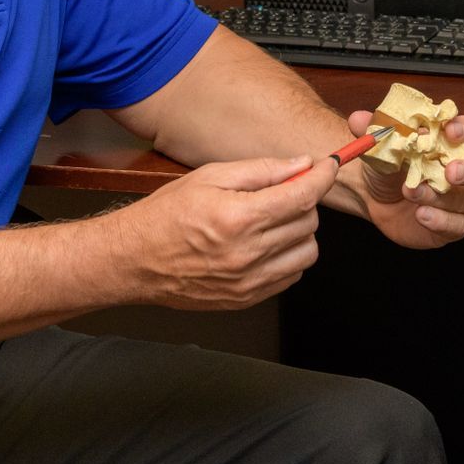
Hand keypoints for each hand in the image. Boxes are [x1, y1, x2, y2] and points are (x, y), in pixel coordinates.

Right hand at [111, 154, 338, 310]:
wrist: (134, 260)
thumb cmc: (166, 214)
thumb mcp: (209, 176)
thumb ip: (260, 170)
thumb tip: (300, 165)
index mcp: (238, 217)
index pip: (302, 196)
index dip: (322, 177)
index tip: (329, 166)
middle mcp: (248, 253)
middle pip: (309, 222)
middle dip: (303, 200)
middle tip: (282, 191)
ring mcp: (249, 281)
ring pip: (307, 252)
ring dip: (299, 231)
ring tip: (272, 220)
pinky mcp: (247, 299)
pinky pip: (291, 276)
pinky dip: (288, 256)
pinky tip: (265, 243)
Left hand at [345, 110, 463, 249]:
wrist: (375, 195)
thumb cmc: (392, 162)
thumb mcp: (383, 143)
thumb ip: (376, 129)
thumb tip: (359, 119)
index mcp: (462, 143)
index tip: (451, 129)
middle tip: (450, 171)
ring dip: (441, 197)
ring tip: (413, 191)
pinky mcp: (456, 226)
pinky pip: (456, 226)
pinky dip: (439, 220)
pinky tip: (421, 215)